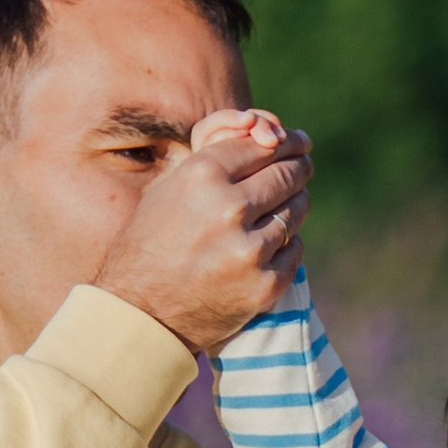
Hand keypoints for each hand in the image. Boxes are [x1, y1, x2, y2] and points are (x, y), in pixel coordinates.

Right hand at [89, 114, 312, 353]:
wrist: (143, 312)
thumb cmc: (150, 243)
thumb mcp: (168, 188)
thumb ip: (210, 161)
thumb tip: (258, 135)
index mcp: (201, 176)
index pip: (258, 146)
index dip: (282, 141)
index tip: (296, 141)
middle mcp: (229, 209)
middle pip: (285, 174)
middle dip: (298, 166)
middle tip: (304, 163)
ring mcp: (251, 250)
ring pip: (295, 210)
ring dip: (297, 201)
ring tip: (295, 197)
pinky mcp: (266, 284)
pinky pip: (294, 249)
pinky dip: (288, 241)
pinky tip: (278, 238)